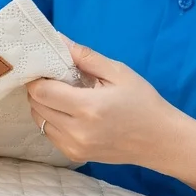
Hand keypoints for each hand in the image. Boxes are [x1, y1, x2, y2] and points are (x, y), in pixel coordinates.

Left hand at [27, 40, 186, 166]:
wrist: (159, 140)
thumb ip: (86, 57)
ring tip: (65, 96)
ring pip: (40, 121)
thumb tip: (59, 40)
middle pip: (36, 106)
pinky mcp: (75, 155)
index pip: (41, 91)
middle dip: (40, 89)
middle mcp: (77, 130)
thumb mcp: (119, 72)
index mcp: (88, 107)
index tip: (47, 68)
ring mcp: (75, 146)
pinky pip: (50, 134)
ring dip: (44, 105)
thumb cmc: (143, 102)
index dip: (39, 77)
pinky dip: (53, 120)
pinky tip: (71, 112)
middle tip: (56, 79)